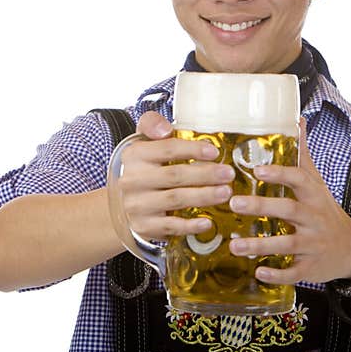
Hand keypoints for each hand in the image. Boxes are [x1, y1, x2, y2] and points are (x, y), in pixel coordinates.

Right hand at [118, 111, 234, 238]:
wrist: (122, 205)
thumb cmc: (143, 169)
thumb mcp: (143, 144)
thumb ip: (152, 125)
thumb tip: (165, 128)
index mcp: (135, 155)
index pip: (167, 148)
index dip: (193, 149)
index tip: (215, 152)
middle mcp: (132, 180)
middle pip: (175, 175)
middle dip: (206, 174)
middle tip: (228, 174)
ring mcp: (137, 205)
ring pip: (175, 199)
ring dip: (204, 196)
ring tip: (225, 192)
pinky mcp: (144, 226)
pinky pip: (171, 226)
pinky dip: (191, 225)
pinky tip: (208, 222)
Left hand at [227, 117, 350, 283]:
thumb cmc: (325, 210)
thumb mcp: (317, 181)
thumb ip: (303, 152)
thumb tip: (297, 118)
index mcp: (313, 194)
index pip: (298, 179)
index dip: (279, 174)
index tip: (256, 170)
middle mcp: (315, 217)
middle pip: (288, 210)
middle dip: (261, 208)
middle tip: (234, 203)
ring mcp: (314, 243)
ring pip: (286, 244)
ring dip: (260, 246)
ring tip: (235, 246)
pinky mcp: (312, 267)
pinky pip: (294, 272)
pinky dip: (277, 274)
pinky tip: (258, 273)